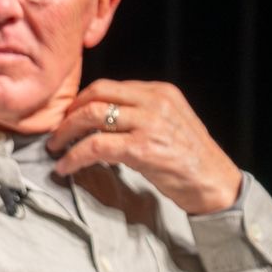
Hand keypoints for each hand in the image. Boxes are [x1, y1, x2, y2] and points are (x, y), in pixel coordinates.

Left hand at [47, 80, 241, 214]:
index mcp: (160, 92)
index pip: (109, 87)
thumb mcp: (169, 124)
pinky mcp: (141, 148)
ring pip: (91, 116)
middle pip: (96, 95)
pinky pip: (95, 146)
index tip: (68, 118)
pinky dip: (74, 156)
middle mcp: (153, 101)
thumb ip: (140, 115)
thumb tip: (102, 121)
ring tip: (55, 148)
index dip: (82, 101)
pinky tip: (66, 167)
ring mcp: (148, 123)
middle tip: (56, 132)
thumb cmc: (190, 160)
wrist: (215, 184)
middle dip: (69, 114)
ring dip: (66, 133)